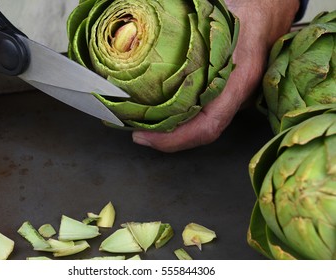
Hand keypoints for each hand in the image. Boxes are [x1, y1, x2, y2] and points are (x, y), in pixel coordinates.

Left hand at [132, 0, 299, 152]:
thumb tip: (151, 45)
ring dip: (172, 134)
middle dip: (167, 141)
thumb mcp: (218, 24)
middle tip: (138, 135)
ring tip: (145, 129)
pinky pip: (202, 116)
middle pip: (200, 134)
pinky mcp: (224, 95)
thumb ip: (193, 42)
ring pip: (200, 128)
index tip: (145, 136)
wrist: (265, 17)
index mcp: (237, 83)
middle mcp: (235, 98)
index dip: (175, 139)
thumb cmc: (244, 16)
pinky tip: (161, 116)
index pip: (207, 126)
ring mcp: (231, 99)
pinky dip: (181, 121)